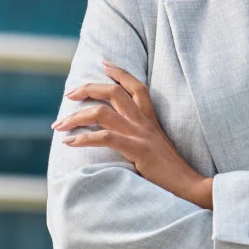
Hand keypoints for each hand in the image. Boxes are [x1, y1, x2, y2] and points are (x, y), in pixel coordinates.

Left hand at [52, 61, 212, 209]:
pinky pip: (104, 137)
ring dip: (76, 116)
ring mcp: (140, 135)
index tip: (104, 64)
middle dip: (88, 89)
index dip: (120, 72)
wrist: (189, 185)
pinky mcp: (136, 150)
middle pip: (114, 92)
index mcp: (151, 119)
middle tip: (69, 94)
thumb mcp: (156, 147)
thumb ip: (141, 137)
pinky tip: (69, 143)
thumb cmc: (171, 172)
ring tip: (59, 125)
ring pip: (102, 113)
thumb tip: (119, 138)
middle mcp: (144, 122)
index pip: (136, 86)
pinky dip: (82, 139)